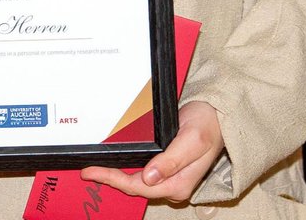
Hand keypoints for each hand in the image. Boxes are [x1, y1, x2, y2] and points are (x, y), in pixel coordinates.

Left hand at [80, 101, 223, 201]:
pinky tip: (115, 163)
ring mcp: (170, 177)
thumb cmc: (208, 126)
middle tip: (87, 170)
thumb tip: (149, 177)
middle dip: (110, 179)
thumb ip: (172, 159)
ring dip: (117, 175)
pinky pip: (142, 174)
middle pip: (135, 187)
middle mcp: (173, 184)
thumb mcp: (192, 140)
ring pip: (137, 182)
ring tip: (95, 169)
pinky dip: (126, 169)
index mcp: (178, 183)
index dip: (113, 180)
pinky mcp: (167, 168)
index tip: (92, 171)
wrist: (218, 117)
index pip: (138, 187)